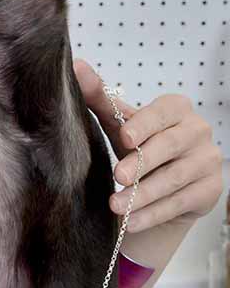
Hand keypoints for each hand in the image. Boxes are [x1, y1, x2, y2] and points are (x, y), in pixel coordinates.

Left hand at [74, 59, 224, 231]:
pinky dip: (153, 214)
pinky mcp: (210, 189)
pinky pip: (180, 202)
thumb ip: (99, 98)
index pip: (164, 111)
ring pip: (174, 178)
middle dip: (142, 162)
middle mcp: (197, 130)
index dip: (146, 123)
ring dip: (143, 195)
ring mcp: (208, 160)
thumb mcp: (118, 125)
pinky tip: (132, 221)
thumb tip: (76, 66)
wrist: (161, 189)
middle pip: (170, 146)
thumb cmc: (138, 149)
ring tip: (116, 206)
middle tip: (117, 177)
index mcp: (176, 109)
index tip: (125, 137)